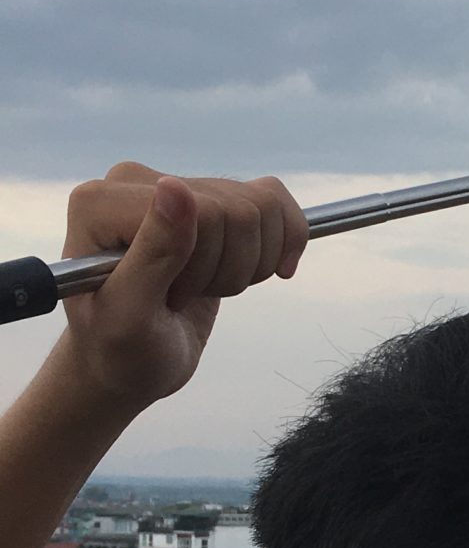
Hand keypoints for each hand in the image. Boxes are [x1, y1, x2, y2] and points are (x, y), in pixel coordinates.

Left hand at [58, 163, 306, 411]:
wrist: (131, 364)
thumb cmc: (119, 350)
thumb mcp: (130, 315)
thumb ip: (152, 253)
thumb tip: (174, 185)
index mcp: (102, 202)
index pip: (203, 210)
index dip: (205, 265)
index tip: (169, 299)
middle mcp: (136, 182)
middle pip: (237, 208)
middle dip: (229, 268)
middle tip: (185, 297)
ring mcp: (176, 190)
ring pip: (262, 206)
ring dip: (251, 263)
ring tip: (206, 289)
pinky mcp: (209, 203)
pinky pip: (273, 200)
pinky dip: (287, 240)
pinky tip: (270, 268)